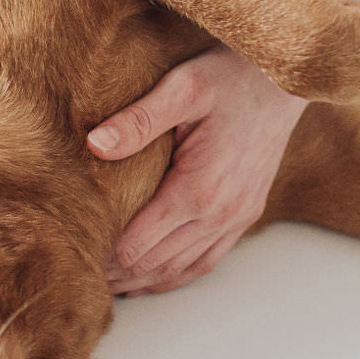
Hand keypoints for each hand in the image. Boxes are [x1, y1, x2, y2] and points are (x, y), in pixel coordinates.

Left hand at [90, 45, 307, 295]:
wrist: (286, 77)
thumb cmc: (232, 75)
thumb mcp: (183, 87)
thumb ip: (138, 119)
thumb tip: (94, 144)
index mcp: (199, 189)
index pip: (137, 244)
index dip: (102, 257)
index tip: (72, 256)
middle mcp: (221, 213)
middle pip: (156, 264)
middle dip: (116, 275)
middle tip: (79, 277)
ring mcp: (237, 217)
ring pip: (181, 270)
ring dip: (144, 281)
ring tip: (108, 283)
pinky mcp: (247, 213)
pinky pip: (208, 260)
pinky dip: (176, 275)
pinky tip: (153, 276)